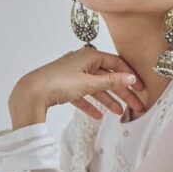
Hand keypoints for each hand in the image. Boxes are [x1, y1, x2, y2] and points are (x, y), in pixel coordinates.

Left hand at [8, 45, 145, 125]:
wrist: (31, 93)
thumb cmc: (58, 82)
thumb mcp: (89, 82)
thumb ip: (111, 81)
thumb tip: (130, 78)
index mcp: (89, 56)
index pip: (116, 64)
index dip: (130, 76)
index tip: (141, 88)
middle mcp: (82, 62)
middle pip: (108, 77)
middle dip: (122, 92)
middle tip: (136, 105)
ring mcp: (72, 75)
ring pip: (96, 87)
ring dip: (108, 100)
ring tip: (119, 112)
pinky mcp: (64, 87)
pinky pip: (82, 96)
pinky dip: (90, 105)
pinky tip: (97, 116)